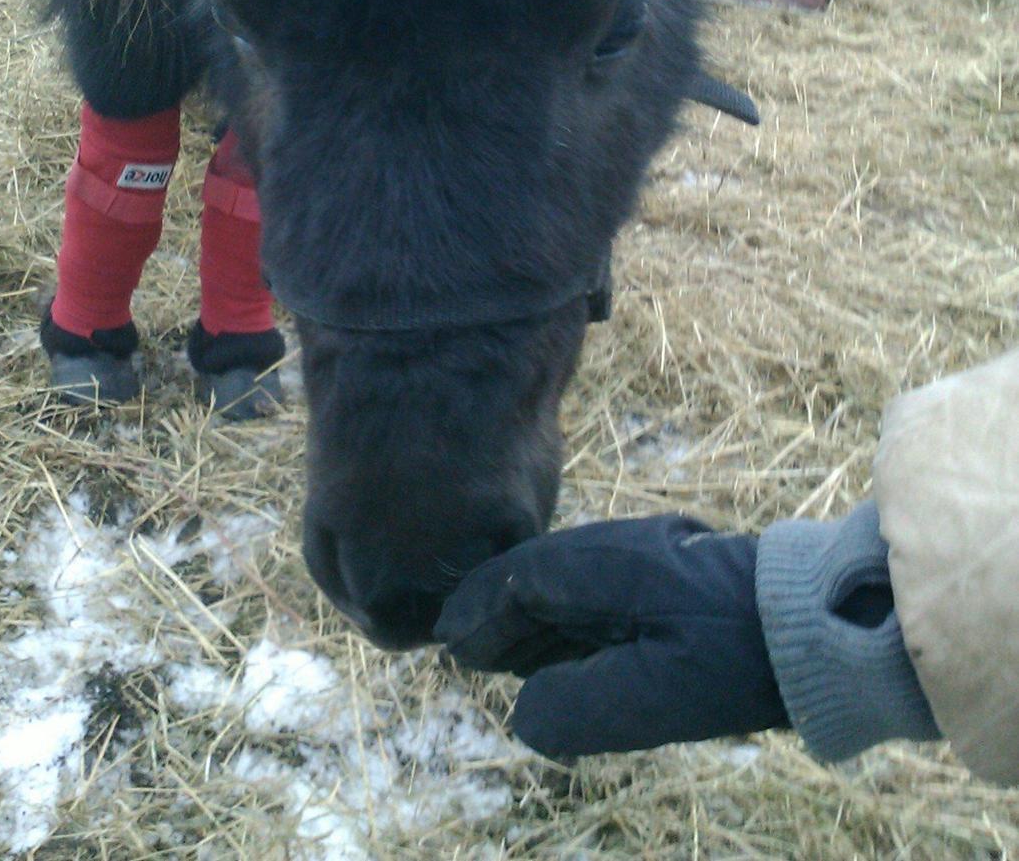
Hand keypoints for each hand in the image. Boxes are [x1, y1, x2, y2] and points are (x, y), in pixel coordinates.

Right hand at [434, 515, 788, 758]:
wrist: (818, 626)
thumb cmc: (734, 661)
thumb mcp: (650, 697)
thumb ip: (575, 708)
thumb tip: (523, 716)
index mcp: (604, 566)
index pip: (519, 579)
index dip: (479, 611)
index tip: (449, 640)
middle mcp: (618, 550)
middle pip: (538, 575)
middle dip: (497, 611)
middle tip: (462, 651)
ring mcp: (648, 557)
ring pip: (568, 583)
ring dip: (531, 617)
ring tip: (501, 656)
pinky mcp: (672, 575)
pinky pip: (599, 592)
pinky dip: (567, 619)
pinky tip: (564, 650)